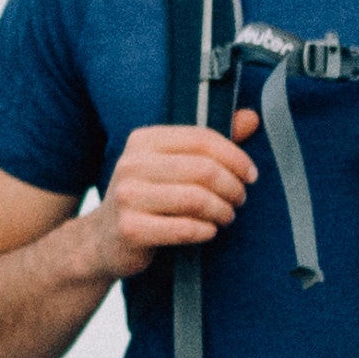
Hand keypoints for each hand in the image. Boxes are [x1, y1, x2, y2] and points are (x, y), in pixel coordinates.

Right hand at [85, 113, 258, 278]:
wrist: (106, 240)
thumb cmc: (150, 199)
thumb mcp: (174, 165)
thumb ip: (211, 144)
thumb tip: (252, 117)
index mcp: (144, 140)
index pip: (202, 139)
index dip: (235, 157)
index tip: (250, 175)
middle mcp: (132, 164)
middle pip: (204, 169)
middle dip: (233, 187)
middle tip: (239, 200)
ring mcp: (128, 196)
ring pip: (197, 199)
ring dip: (222, 211)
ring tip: (226, 216)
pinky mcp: (131, 229)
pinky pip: (185, 228)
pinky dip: (206, 231)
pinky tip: (208, 231)